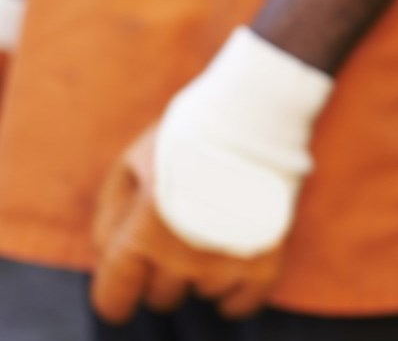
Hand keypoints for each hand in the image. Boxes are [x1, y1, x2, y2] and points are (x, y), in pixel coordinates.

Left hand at [91, 130, 282, 322]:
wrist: (253, 117)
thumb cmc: (186, 136)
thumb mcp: (131, 164)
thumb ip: (111, 215)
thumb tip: (110, 255)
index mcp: (142, 235)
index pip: (116, 295)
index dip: (115, 299)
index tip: (122, 298)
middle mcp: (183, 257)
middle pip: (162, 297)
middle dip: (161, 275)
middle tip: (176, 241)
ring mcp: (227, 261)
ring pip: (204, 294)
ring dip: (202, 273)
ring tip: (212, 234)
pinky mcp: (265, 259)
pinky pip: (245, 302)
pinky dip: (236, 296)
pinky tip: (232, 276)